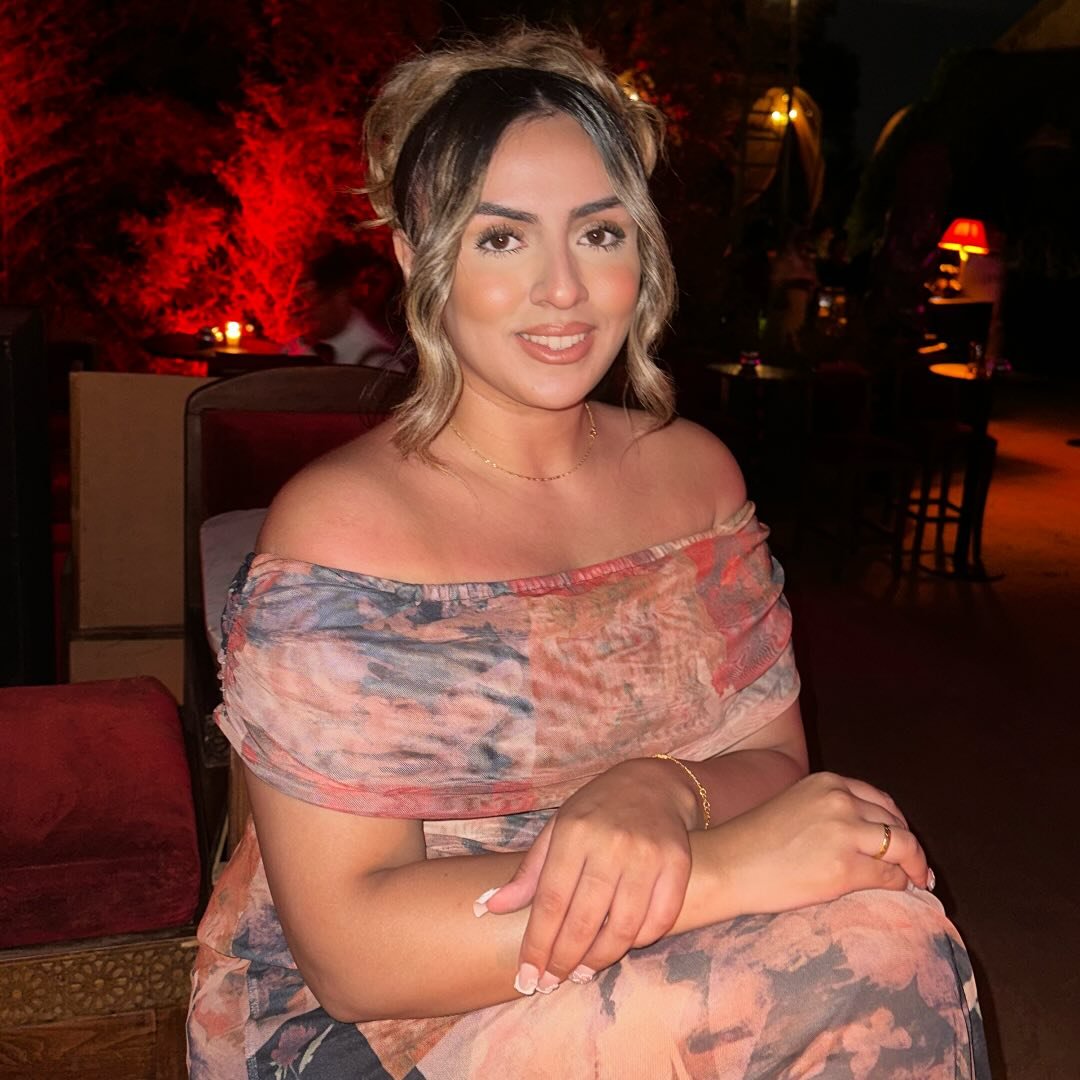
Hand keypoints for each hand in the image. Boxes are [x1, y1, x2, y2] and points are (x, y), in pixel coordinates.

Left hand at [479, 758, 696, 992]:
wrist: (654, 784)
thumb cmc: (596, 811)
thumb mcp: (557, 830)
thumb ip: (527, 872)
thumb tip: (486, 907)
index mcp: (573, 833)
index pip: (551, 901)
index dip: (537, 944)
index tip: (527, 975)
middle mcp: (610, 844)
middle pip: (583, 921)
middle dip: (564, 960)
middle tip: (551, 982)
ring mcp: (647, 855)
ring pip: (622, 928)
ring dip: (599, 959)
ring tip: (583, 971)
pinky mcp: (677, 864)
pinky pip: (659, 920)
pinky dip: (639, 941)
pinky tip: (622, 946)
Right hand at [716, 771, 930, 915]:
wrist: (727, 865)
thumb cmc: (753, 843)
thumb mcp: (796, 806)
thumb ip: (830, 811)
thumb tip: (868, 837)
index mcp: (826, 782)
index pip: (880, 800)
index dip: (896, 824)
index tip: (902, 843)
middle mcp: (839, 800)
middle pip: (895, 822)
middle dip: (909, 846)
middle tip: (916, 868)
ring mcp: (844, 832)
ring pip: (902, 847)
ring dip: (914, 866)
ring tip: (917, 881)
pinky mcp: (845, 867)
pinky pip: (890, 876)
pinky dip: (901, 884)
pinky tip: (899, 892)